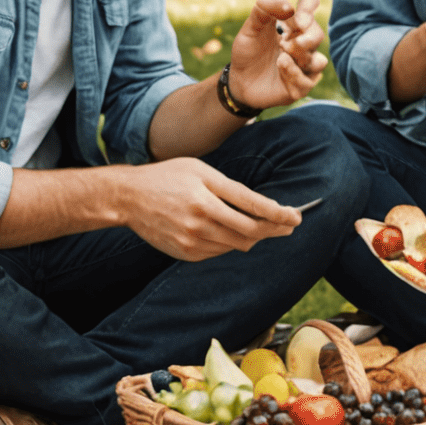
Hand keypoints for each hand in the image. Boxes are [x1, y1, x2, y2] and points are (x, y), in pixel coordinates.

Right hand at [120, 158, 300, 260]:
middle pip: (250, 232)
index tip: (297, 217)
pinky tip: (235, 232)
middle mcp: (200, 221)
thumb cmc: (169, 176)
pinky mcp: (185, 254)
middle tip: (290, 224)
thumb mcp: (201, 170)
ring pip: (237, 245)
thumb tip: (260, 206)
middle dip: (274, 229)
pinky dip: (233, 243)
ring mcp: (191, 241)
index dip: (279, 214)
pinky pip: (220, 252)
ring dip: (255, 237)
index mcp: (205, 196)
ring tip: (268, 227)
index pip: (252, 208)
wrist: (129, 198)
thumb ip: (231, 188)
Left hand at [229, 0, 326, 110]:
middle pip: (318, 34)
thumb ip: (262, 10)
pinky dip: (294, 72)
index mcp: (293, 24)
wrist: (239, 81)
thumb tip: (286, 3)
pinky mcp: (300, 86)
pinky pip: (307, 81)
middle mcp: (303, 43)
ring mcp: (304, 65)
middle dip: (307, 37)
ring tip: (282, 55)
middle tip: (285, 41)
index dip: (309, 5)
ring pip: (319, 61)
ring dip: (301, 56)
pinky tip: (280, 66)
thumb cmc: (248, 51)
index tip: (296, 15)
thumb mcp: (249, 29)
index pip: (310, 4)